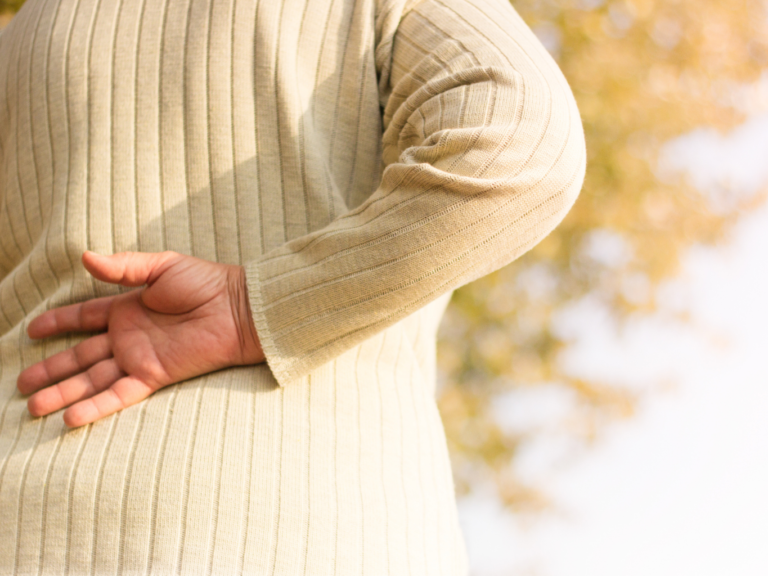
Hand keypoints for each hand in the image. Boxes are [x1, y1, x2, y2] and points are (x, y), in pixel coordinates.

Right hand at [17, 250, 263, 427]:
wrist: (238, 307)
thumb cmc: (207, 283)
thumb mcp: (162, 266)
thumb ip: (123, 266)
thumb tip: (84, 257)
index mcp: (128, 309)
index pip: (84, 318)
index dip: (59, 323)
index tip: (32, 330)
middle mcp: (129, 337)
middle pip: (81, 356)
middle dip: (52, 369)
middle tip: (21, 383)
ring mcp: (140, 358)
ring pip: (93, 380)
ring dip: (64, 394)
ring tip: (32, 407)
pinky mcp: (155, 375)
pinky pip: (120, 394)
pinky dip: (96, 406)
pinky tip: (69, 418)